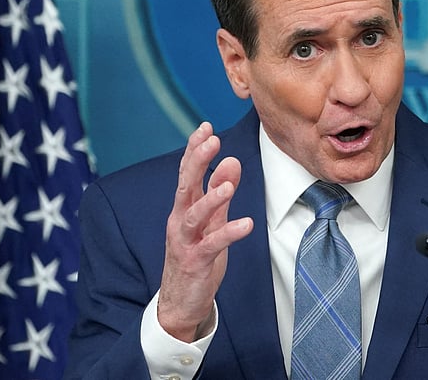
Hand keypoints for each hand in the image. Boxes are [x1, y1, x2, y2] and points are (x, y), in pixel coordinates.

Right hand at [157, 122, 253, 341]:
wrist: (181, 301)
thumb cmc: (197, 256)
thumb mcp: (212, 219)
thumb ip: (221, 191)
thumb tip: (231, 160)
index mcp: (184, 207)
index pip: (187, 172)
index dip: (195, 149)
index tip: (206, 126)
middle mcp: (180, 220)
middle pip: (185, 185)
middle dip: (197, 161)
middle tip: (211, 140)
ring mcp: (186, 241)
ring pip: (194, 215)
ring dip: (211, 197)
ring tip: (228, 185)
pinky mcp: (196, 261)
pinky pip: (212, 245)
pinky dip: (229, 233)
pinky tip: (247, 224)